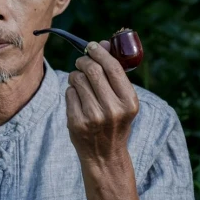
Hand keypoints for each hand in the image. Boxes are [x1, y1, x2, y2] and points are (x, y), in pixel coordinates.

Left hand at [65, 40, 138, 162]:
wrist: (104, 155)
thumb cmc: (115, 122)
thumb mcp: (124, 101)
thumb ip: (115, 74)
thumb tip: (103, 43)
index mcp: (129, 102)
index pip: (113, 68)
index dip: (100, 52)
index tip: (92, 46)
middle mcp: (113, 109)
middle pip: (92, 70)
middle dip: (84, 61)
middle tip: (82, 61)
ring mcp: (93, 116)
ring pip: (78, 80)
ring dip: (76, 76)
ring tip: (80, 82)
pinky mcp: (76, 122)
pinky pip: (69, 93)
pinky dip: (72, 91)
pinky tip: (78, 99)